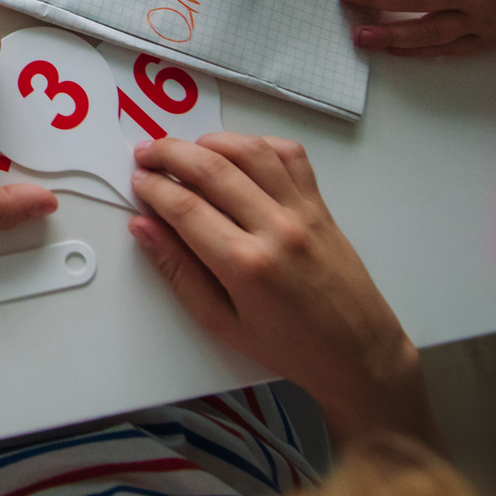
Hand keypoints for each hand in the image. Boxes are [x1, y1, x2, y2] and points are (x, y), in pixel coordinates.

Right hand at [129, 134, 433, 447]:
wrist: (357, 354)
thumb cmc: (288, 347)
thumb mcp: (220, 323)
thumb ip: (178, 272)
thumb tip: (143, 227)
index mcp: (245, 266)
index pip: (185, 207)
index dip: (153, 187)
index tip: (137, 180)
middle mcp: (275, 229)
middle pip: (212, 169)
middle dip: (170, 153)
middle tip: (146, 154)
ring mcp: (302, 211)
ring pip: (250, 151)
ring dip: (210, 141)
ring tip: (186, 149)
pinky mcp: (321, 205)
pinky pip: (289, 156)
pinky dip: (258, 144)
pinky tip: (237, 154)